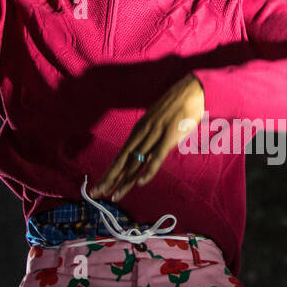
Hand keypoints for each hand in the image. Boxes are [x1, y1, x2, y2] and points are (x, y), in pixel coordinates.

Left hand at [90, 74, 204, 202]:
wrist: (191, 90)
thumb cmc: (175, 105)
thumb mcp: (156, 120)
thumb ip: (149, 135)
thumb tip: (144, 148)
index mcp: (138, 131)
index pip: (120, 155)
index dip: (110, 172)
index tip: (99, 185)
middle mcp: (142, 134)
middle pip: (122, 161)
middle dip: (109, 179)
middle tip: (95, 194)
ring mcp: (154, 136)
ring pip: (136, 163)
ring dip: (124, 181)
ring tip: (113, 196)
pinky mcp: (169, 138)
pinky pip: (157, 158)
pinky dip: (148, 171)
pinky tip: (139, 183)